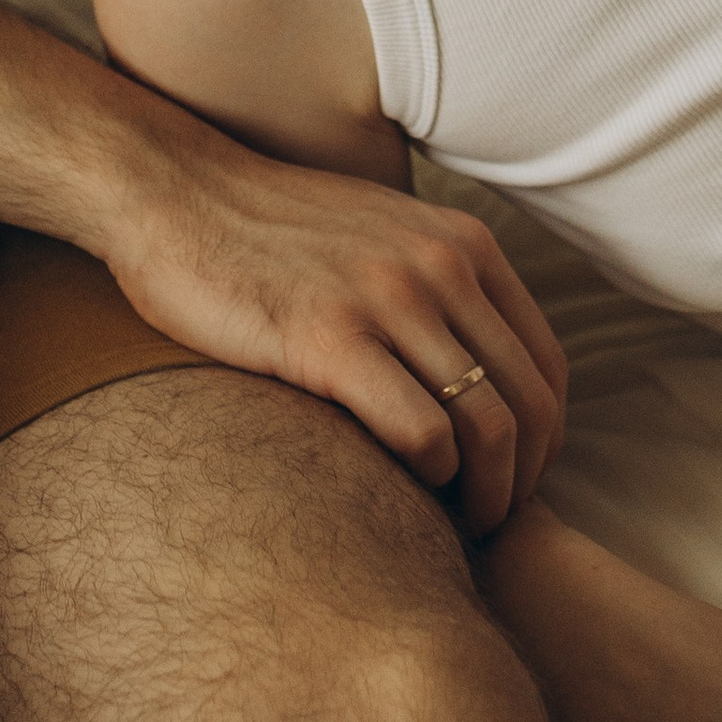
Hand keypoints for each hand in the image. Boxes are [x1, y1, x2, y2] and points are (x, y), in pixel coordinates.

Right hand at [95, 118, 567, 534]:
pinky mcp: (329, 339)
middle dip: (521, 483)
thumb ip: (436, 290)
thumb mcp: (380, 238)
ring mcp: (387, 299)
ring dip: (484, 498)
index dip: (543, 444)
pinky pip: (421, 432)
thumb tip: (477, 377)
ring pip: (488, 427)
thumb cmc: (269, 233)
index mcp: (462, 244)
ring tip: (456, 529)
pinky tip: (402, 497)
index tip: (509, 486)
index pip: (547, 367)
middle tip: (487, 525)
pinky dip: (429, 482)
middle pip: (529, 405)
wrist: (175, 192)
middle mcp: (440, 266)